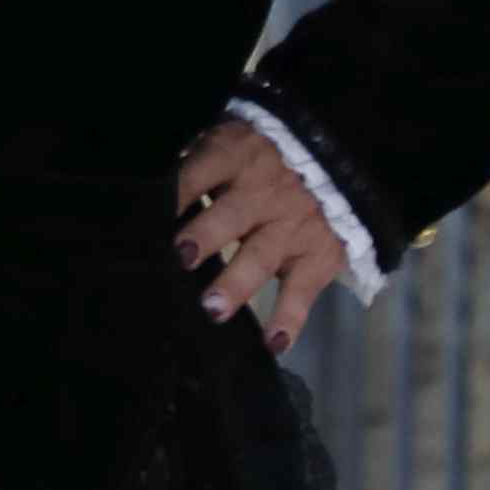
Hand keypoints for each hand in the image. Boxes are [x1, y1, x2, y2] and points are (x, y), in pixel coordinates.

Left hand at [171, 120, 355, 353]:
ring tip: (212, 309)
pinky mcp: (318, 257)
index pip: (202, 171)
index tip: (153, 213)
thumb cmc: (260, 160)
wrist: (337, 162)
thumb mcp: (230, 145)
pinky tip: (274, 344)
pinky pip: (302, 291)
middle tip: (181, 258)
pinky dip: (291, 319)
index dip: (178, 191)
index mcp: (237, 158)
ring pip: (262, 256)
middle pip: (232, 215)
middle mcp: (266, 193)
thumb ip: (198, 166)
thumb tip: (152, 191)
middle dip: (206, 236)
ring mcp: (294, 226)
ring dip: (236, 284)